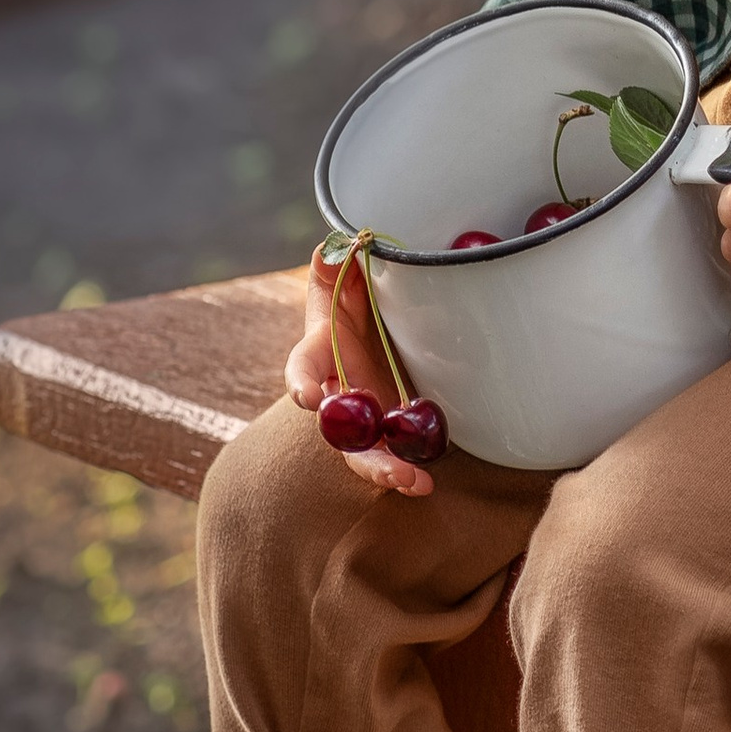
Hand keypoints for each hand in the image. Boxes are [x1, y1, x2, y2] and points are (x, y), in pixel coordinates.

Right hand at [285, 245, 434, 497]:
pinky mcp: (392, 423)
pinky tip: (428, 479)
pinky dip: (411, 465)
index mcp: (323, 349)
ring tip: (415, 483)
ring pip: (367, 451)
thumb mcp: (348, 271)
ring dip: (387, 469)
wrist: (384, 310)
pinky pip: (398, 449)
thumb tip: (334, 249)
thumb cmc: (357, 289)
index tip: (308, 398)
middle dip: (361, 452)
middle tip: (387, 468)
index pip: (304, 366)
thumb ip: (338, 261)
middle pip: (340, 430)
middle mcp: (340, 389)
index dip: (303, 381)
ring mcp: (366, 411)